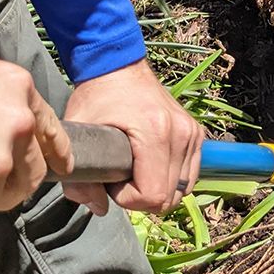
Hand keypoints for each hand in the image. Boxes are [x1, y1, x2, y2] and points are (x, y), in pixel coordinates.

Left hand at [62, 59, 201, 215]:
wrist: (117, 65)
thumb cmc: (97, 96)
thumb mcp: (78, 132)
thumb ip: (79, 179)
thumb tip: (99, 208)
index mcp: (155, 133)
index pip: (152, 194)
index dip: (126, 198)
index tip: (111, 180)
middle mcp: (181, 133)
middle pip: (168, 197)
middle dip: (140, 197)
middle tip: (120, 176)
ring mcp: (192, 132)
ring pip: (182, 190)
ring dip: (157, 189)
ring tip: (135, 170)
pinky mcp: (196, 132)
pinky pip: (190, 175)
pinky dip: (172, 179)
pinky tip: (151, 166)